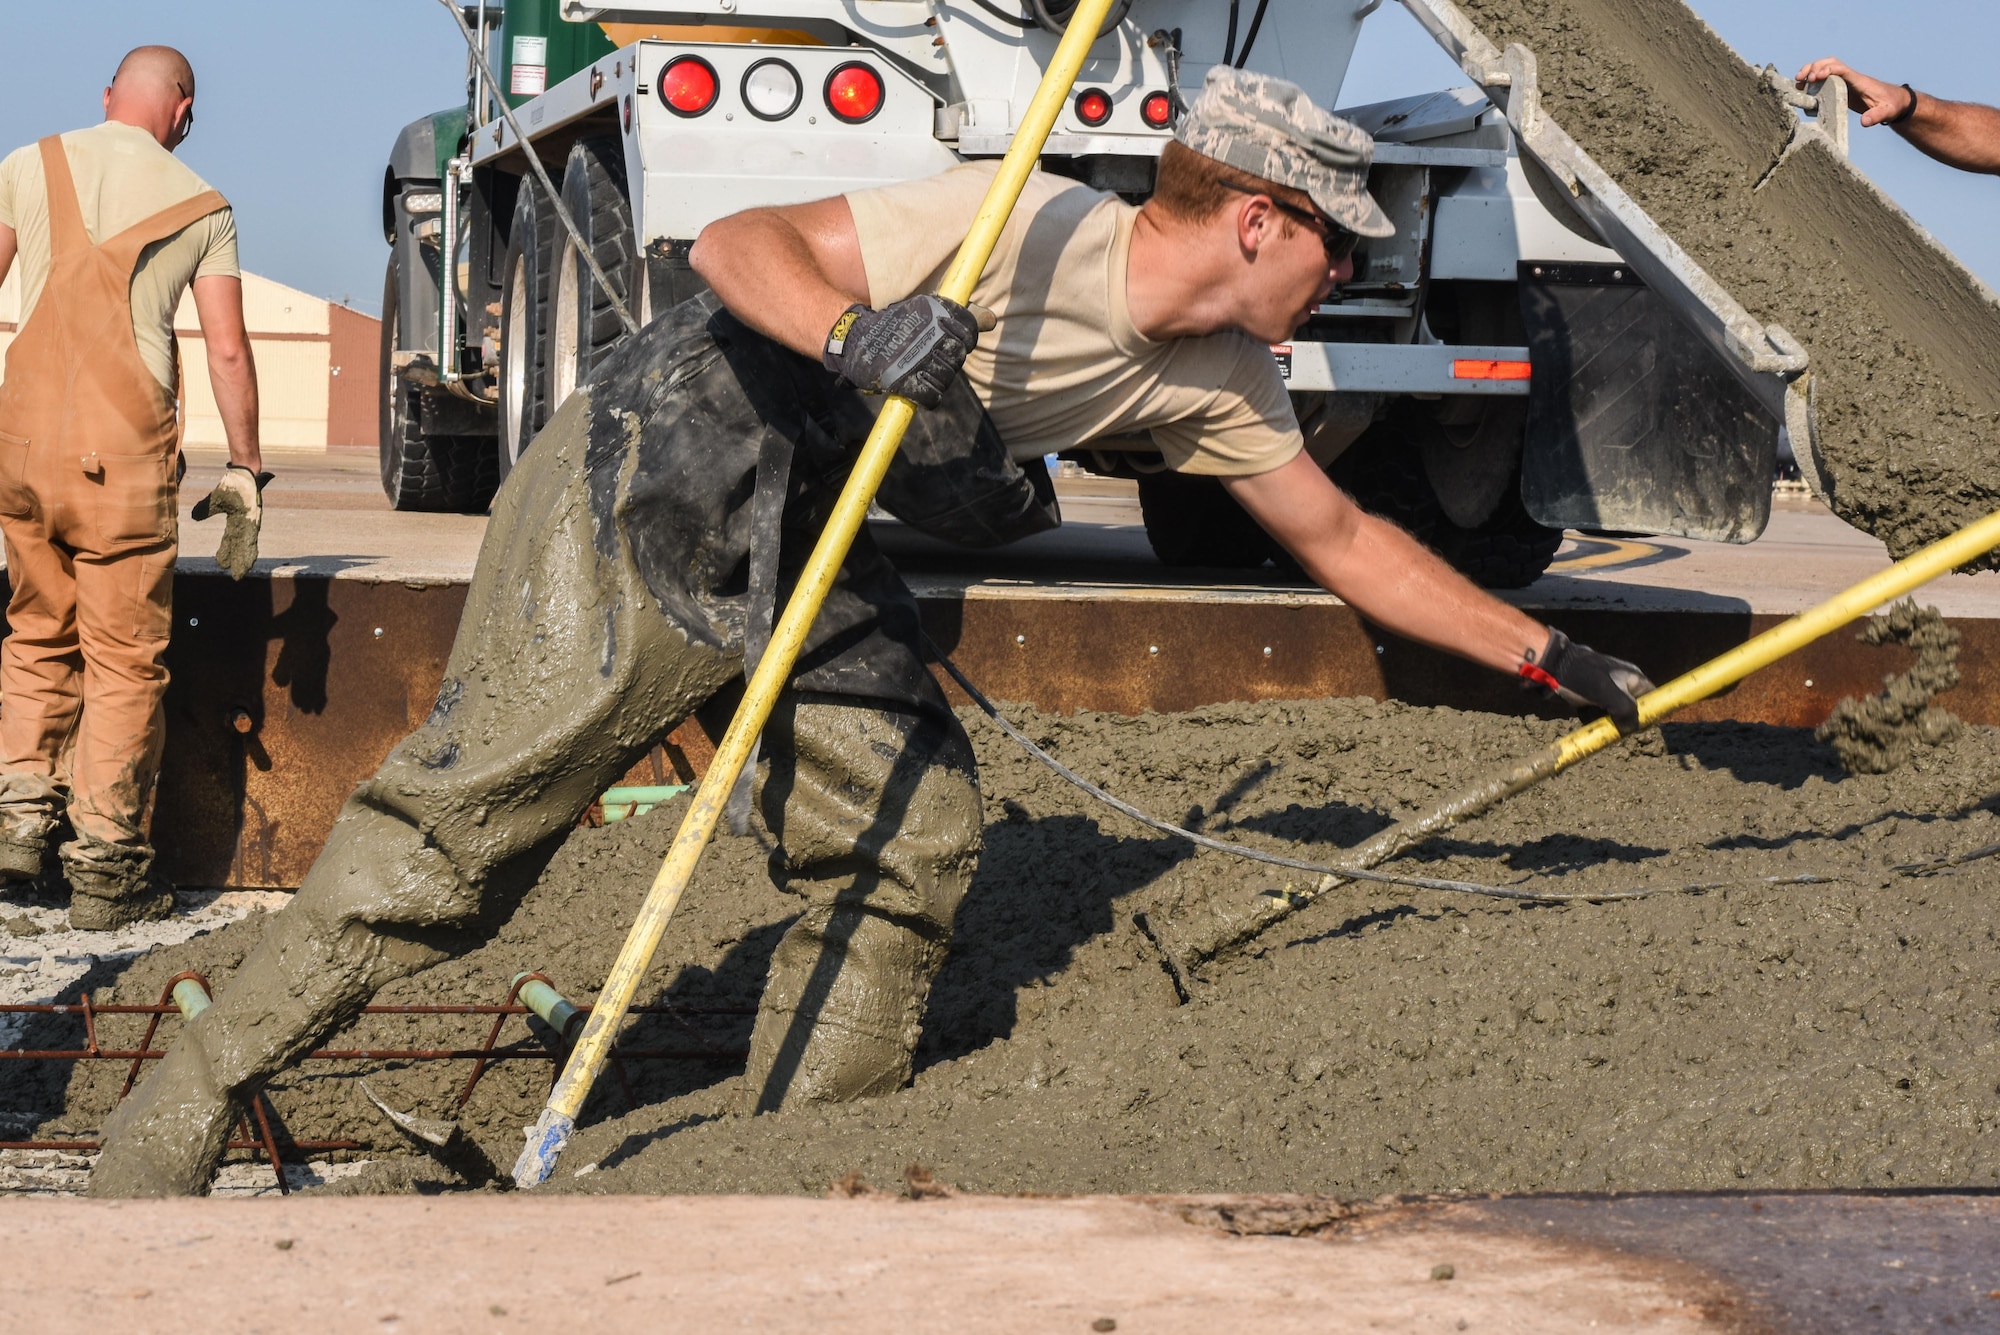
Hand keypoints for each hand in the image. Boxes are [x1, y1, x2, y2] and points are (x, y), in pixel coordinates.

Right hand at [190, 464, 272, 579]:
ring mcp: (250, 521)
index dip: (226, 552)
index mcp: (235, 521)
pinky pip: (252, 533)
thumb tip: (193, 517)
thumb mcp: (214, 500)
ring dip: (244, 557)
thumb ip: (205, 510)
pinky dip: (250, 545)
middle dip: (237, 560)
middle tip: (236, 576)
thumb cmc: (231, 485)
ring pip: (246, 543)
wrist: (242, 473)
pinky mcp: (255, 516)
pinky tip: (251, 555)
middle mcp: (244, 524)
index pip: (229, 540)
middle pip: (239, 546)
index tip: (222, 564)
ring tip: (242, 571)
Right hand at [822, 295, 983, 408]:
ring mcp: (918, 359)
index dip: (963, 341)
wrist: (858, 339)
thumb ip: (963, 317)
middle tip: (929, 358)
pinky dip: (929, 398)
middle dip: (947, 362)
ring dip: (937, 380)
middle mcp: (930, 334)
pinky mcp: (906, 382)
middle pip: (958, 358)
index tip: (949, 342)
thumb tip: (992, 320)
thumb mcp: (928, 312)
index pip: (969, 333)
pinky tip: (919, 390)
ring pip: (947, 379)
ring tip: (921, 372)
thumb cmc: (897, 325)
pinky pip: (932, 398)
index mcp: (937, 313)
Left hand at [1519, 628, 1653, 731]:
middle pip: (1632, 708)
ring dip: (1604, 720)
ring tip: (1593, 716)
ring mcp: (1605, 689)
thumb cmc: (1582, 677)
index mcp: (1633, 677)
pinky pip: (1597, 712)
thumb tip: (1632, 728)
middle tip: (1614, 727)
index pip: (1652, 697)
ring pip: (1613, 713)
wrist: (1551, 667)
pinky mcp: (1590, 695)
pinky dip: (1591, 717)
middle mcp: (1622, 682)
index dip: (1651, 712)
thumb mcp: (1608, 693)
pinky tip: (1582, 713)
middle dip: (1623, 720)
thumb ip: (1625, 710)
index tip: (1642, 727)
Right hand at [1795, 57, 1912, 126]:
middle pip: (1831, 63)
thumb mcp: (1887, 111)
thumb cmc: (1891, 105)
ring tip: (1798, 83)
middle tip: (1802, 79)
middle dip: (1814, 67)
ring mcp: (1846, 81)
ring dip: (1811, 71)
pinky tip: (1804, 89)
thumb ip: (1877, 116)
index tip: (1815, 78)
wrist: (1895, 101)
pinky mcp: (1842, 87)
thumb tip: (1864, 122)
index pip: (1842, 69)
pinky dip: (1813, 80)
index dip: (1828, 70)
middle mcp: (1851, 77)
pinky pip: (1825, 79)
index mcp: (1859, 81)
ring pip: (1826, 68)